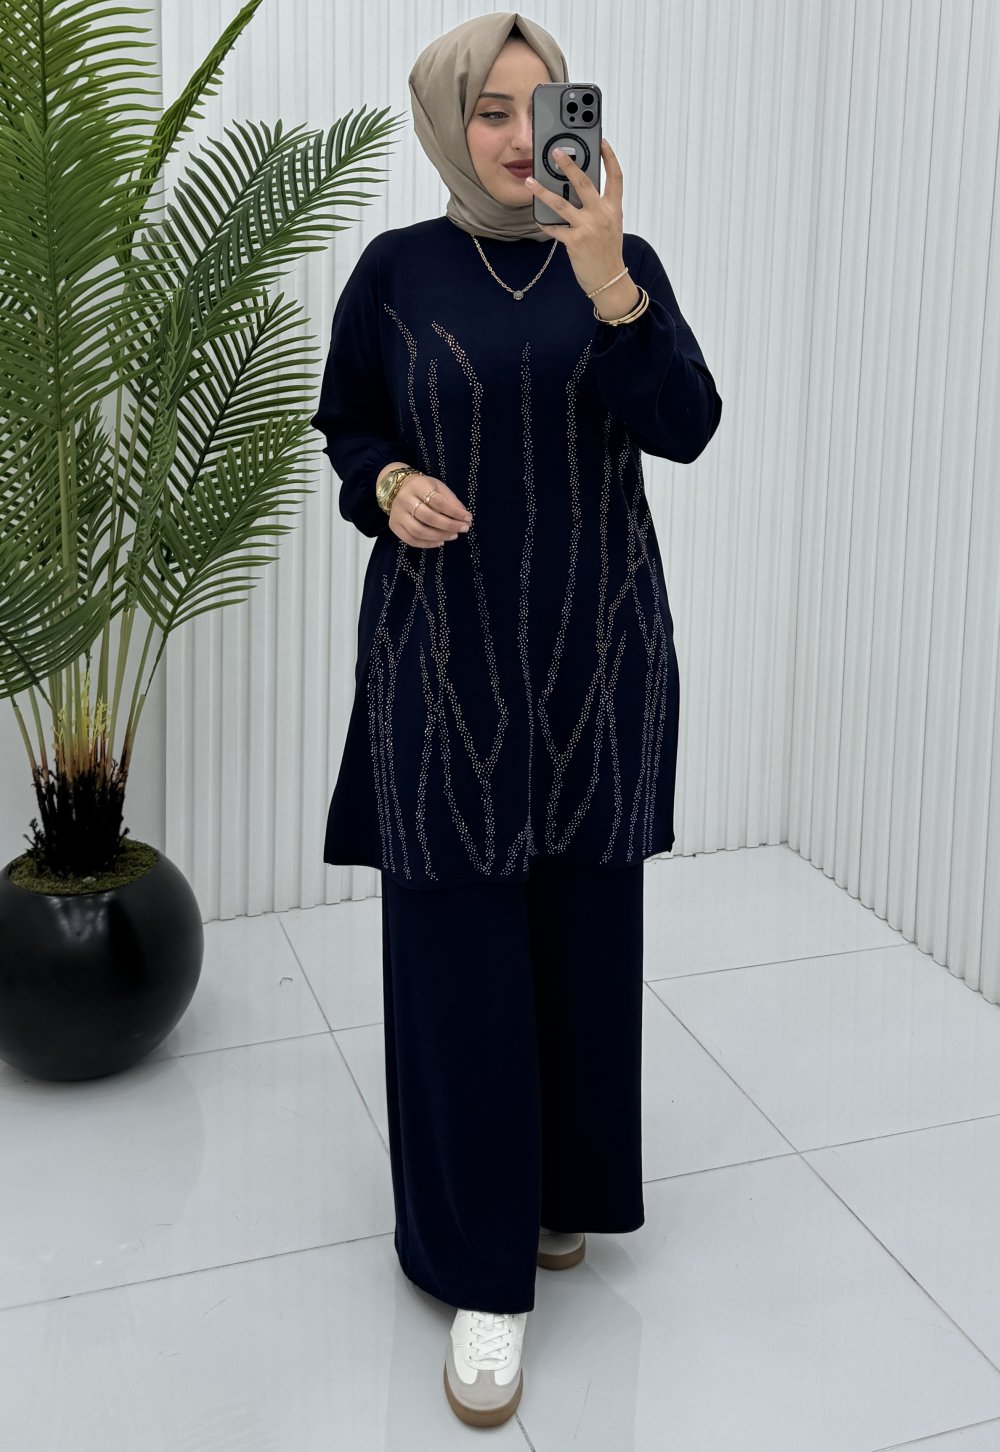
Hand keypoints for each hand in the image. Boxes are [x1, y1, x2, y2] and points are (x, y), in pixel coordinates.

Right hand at [388, 472, 472, 548]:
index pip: (438, 501)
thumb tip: (465, 518)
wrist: (398, 489)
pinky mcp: (394, 526)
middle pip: (428, 517)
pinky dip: (428, 544)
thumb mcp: (439, 488)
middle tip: (463, 529)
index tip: (468, 518)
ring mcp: (397, 514)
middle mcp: (404, 500)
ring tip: (453, 536)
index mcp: (417, 486)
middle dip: (448, 525)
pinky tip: (440, 542)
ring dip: (439, 536)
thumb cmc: (423, 489)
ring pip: (419, 531)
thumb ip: (451, 501)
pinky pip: (411, 540)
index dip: (454, 512)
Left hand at [524, 138, 625, 298]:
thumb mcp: (611, 226)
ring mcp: (588, 228)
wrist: (610, 281)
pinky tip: (537, 217)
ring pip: (561, 203)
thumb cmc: (608, 254)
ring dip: (543, 191)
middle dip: (569, 164)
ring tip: (530, 181)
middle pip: (584, 183)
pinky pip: (555, 228)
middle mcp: (602, 215)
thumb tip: (579, 194)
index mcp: (614, 209)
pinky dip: (545, 223)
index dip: (609, 157)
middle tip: (556, 152)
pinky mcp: (575, 242)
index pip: (615, 177)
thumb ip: (600, 208)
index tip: (601, 142)